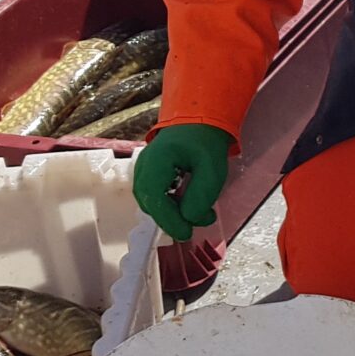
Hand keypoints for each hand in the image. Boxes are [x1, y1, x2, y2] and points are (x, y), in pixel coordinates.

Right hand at [133, 123, 232, 241]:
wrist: (198, 122)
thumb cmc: (205, 142)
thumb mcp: (212, 168)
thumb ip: (201, 195)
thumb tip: (190, 219)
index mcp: (155, 161)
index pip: (154, 198)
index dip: (168, 220)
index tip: (186, 233)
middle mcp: (142, 168)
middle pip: (150, 204)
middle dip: (173, 219)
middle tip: (200, 220)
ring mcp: (142, 172)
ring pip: (152, 203)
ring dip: (174, 213)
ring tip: (201, 211)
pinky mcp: (149, 177)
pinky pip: (156, 198)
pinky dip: (172, 206)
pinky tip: (190, 204)